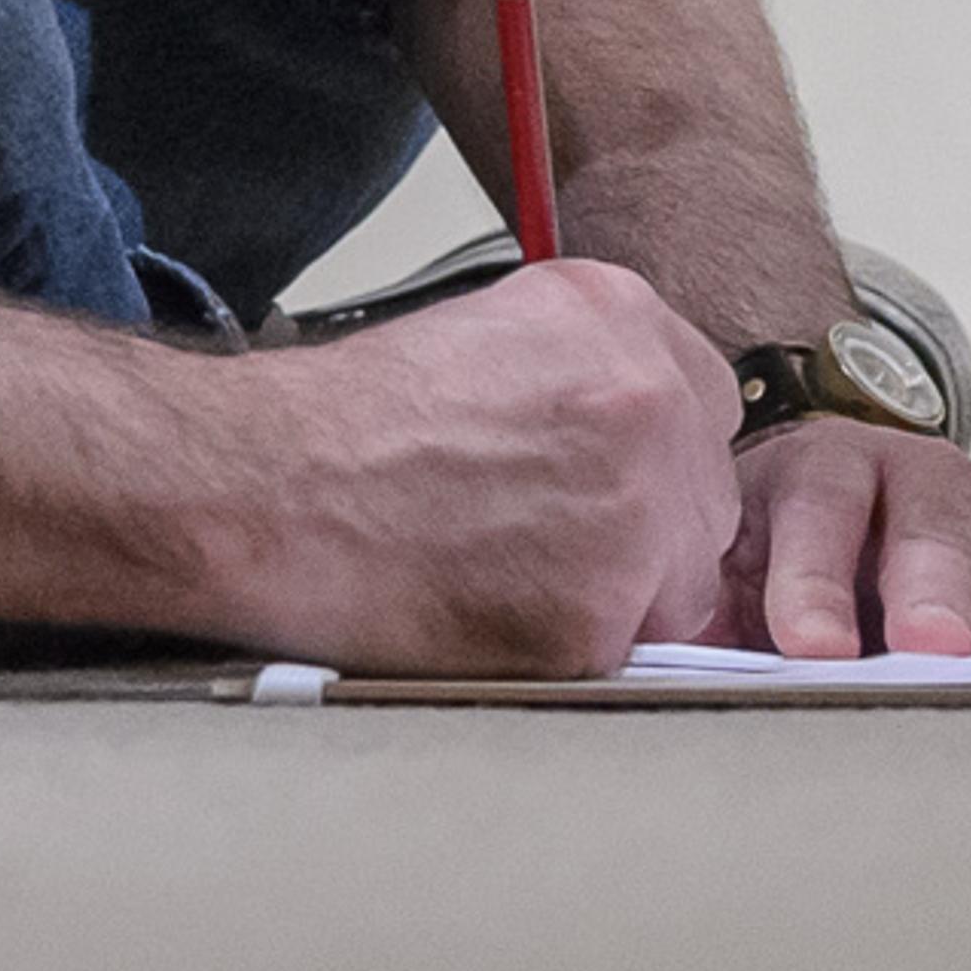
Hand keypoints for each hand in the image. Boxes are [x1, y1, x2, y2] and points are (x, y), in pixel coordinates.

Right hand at [225, 259, 742, 673]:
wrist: (265, 486)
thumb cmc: (345, 427)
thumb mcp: (490, 339)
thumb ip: (586, 378)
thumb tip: (637, 445)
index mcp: (619, 317)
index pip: (704, 407)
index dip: (652, 462)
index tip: (598, 485)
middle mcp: (647, 399)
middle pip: (705, 501)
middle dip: (644, 535)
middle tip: (535, 541)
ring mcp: (637, 505)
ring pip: (678, 586)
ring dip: (612, 599)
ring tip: (503, 578)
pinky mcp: (604, 609)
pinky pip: (626, 652)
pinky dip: (566, 653)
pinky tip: (491, 614)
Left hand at [715, 418, 970, 656]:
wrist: (827, 473)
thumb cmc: (764, 542)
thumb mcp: (720, 555)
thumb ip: (699, 604)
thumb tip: (643, 655)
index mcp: (818, 473)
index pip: (814, 518)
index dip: (811, 584)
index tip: (810, 648)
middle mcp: (912, 485)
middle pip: (925, 535)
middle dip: (930, 593)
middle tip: (932, 648)